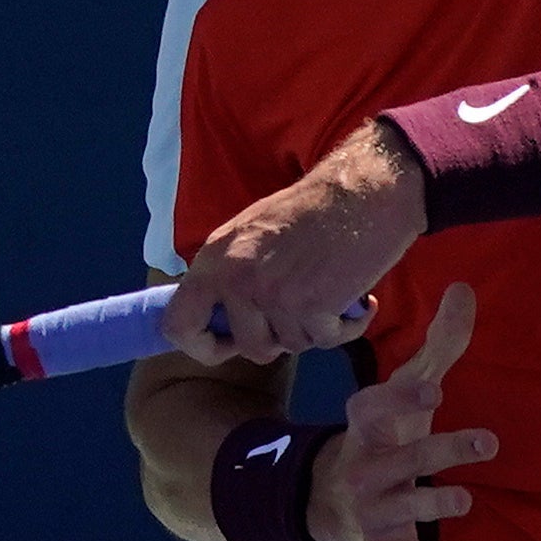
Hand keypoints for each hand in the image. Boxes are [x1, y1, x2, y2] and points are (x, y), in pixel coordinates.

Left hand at [167, 120, 424, 361]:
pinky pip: (326, 342)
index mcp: (213, 259)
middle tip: (302, 311)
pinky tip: (357, 299)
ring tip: (330, 291)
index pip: (178, 324)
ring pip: (291, 346)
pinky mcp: (310, 308)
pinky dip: (348, 326)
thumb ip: (231, 275)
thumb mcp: (251, 235)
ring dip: (316, 327)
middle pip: (248, 348)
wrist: (363, 192)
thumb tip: (223, 320)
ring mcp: (272, 295)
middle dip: (279, 338)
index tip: (227, 346)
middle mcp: (235, 279)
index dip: (201, 346)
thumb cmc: (313, 211)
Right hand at [309, 288, 497, 540]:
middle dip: (443, 451)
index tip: (433, 388)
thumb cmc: (384, 435)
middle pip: (403, 457)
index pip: (375, 408)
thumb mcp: (406, 392)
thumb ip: (439, 346)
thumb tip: (465, 289)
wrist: (331, 498)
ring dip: (435, 505)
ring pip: (404, 507)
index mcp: (367, 426)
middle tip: (488, 443)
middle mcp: (364, 466)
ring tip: (465, 503)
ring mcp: (371, 508)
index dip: (400, 398)